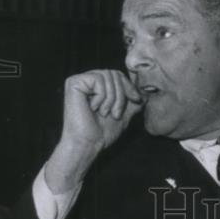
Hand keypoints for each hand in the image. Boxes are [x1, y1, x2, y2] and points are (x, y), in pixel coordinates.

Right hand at [45, 69, 142, 193]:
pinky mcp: (74, 83)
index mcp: (95, 85)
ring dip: (111, 99)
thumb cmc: (102, 132)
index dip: (129, 87)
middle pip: (114, 74)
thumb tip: (146, 93)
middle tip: (115, 113)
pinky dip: (101, 97)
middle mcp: (86, 80)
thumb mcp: (123, 113)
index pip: (118, 75)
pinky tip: (93, 109)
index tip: (136, 100)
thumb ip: (132, 101)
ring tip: (104, 113)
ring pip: (108, 76)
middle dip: (121, 95)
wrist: (88, 144)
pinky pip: (98, 80)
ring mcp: (78, 80)